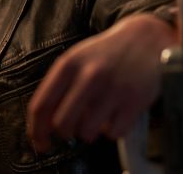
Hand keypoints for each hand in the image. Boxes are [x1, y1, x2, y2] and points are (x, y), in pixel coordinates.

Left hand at [26, 13, 177, 151]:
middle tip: (74, 127)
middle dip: (66, 132)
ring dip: (90, 131)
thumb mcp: (78, 59)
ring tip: (98, 115)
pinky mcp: (134, 101)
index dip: (36, 131)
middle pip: (62, 125)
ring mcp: (112, 88)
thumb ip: (59, 86)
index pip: (41, 106)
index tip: (40, 143)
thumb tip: (43, 123)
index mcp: (69, 64)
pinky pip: (114, 133)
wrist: (146, 38)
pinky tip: (116, 113)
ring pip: (87, 133)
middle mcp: (89, 75)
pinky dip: (114, 129)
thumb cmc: (108, 53)